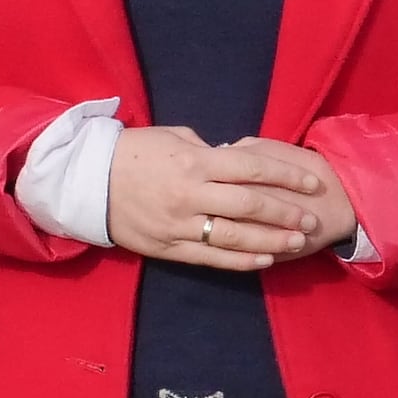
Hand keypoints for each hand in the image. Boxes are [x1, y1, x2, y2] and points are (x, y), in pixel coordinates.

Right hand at [112, 127, 352, 271]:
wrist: (86, 181)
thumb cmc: (134, 152)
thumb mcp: (174, 137)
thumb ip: (208, 151)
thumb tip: (237, 159)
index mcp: (196, 163)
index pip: (252, 168)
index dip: (287, 176)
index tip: (311, 183)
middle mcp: (192, 195)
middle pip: (250, 206)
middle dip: (285, 213)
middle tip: (311, 220)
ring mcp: (180, 225)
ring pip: (234, 237)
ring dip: (270, 241)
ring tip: (296, 243)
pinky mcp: (169, 248)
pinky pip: (211, 257)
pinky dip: (240, 260)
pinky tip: (264, 260)